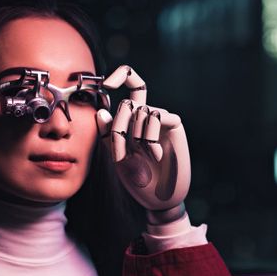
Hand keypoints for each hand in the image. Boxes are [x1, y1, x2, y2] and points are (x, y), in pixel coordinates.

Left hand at [96, 65, 190, 223]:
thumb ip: (108, 135)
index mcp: (134, 119)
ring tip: (140, 158)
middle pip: (129, 100)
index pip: (131, 88)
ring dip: (133, 137)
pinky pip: (155, 117)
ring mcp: (163, 119)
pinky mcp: (175, 125)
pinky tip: (155, 157)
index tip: (106, 84)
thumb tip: (101, 111)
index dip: (121, 76)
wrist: (158, 199)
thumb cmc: (137, 179)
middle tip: (119, 154)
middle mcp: (150, 115)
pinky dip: (149, 139)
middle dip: (118, 127)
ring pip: (140, 111)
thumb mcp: (118, 155)